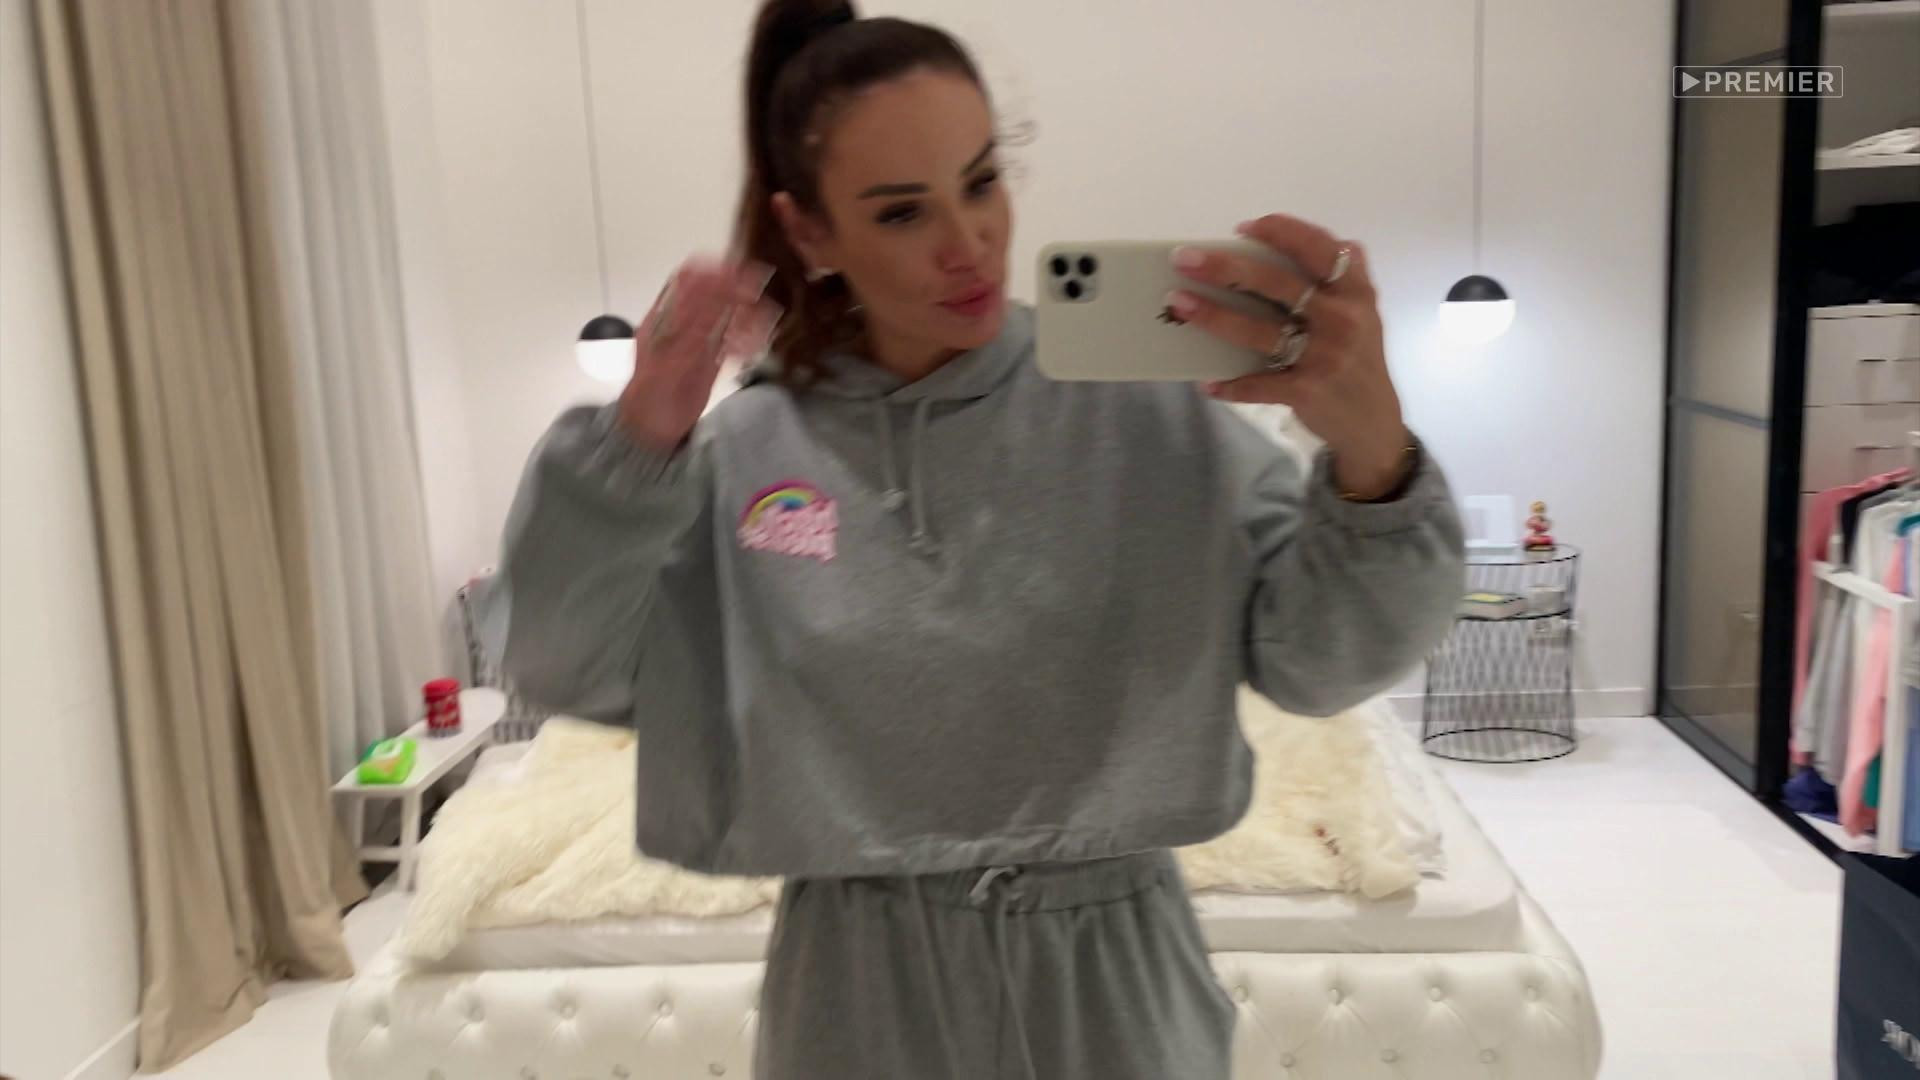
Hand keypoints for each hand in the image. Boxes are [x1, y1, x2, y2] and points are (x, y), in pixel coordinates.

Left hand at [619, 257, 779, 453]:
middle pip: (711, 295)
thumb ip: (685, 341)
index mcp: (662, 319)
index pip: (686, 281)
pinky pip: (731, 342)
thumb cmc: (648, 402)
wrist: (650, 434)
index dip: (708, 272)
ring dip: (745, 314)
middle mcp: (682, 324)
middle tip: (758, 292)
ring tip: (765, 316)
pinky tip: (755, 342)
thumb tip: (704, 311)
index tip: (734, 272)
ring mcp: (697, 341)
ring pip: (725, 316)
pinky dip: (746, 339)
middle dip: (735, 289)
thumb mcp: (663, 368)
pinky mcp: (710, 361)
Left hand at [1168, 215, 1411, 499]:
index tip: (1241, 228)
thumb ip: (1335, 275)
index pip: (1318, 248)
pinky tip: (1207, 383)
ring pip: (1260, 331)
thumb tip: (1277, 240)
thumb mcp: (1361, 309)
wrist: (1373, 421)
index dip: (1280, 232)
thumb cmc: (1356, 355)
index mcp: (1355, 290)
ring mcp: (1326, 357)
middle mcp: (1343, 319)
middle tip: (1183, 259)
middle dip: (1226, 268)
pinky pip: (1258, 384)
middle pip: (1278, 284)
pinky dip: (1230, 384)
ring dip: (1214, 316)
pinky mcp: (1307, 391)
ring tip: (1179, 303)